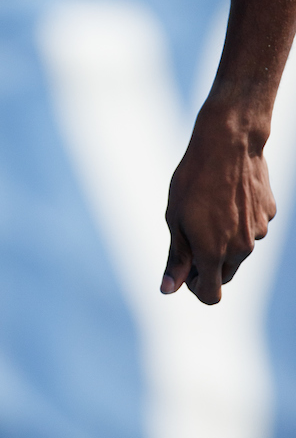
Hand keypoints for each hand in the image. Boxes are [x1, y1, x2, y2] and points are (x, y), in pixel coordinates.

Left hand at [161, 109, 275, 303]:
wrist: (228, 143)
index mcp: (214, 252)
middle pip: (225, 275)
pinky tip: (227, 195)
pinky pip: (251, 227)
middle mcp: (241, 248)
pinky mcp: (268, 214)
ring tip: (208, 206)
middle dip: (207, 266)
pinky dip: (238, 220)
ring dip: (223, 240)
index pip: (211, 294)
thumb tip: (169, 289)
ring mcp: (258, 231)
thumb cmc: (194, 179)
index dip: (195, 288)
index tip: (185, 273)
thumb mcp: (174, 217)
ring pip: (239, 250)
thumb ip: (176, 257)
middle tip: (190, 236)